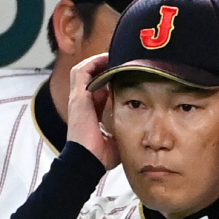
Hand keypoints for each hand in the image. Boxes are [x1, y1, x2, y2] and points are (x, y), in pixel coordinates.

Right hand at [66, 53, 118, 168]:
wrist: (86, 161)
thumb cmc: (99, 156)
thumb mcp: (117, 139)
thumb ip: (124, 129)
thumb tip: (141, 129)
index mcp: (90, 113)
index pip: (97, 91)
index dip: (109, 81)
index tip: (123, 76)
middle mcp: (81, 103)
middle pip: (88, 77)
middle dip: (102, 67)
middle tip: (119, 62)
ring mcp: (78, 99)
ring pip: (83, 70)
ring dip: (97, 62)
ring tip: (112, 57)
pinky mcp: (78, 97)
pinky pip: (82, 71)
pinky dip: (93, 63)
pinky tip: (107, 59)